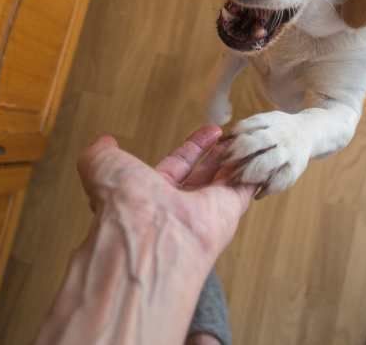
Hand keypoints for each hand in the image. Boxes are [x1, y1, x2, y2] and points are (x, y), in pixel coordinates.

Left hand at [78, 125, 253, 256]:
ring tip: (249, 138)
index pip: (176, 166)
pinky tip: (265, 153)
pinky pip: (247, 187)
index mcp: (149, 194)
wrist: (151, 235)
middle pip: (204, 174)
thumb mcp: (102, 166)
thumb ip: (101, 153)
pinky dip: (256, 170)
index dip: (192, 148)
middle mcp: (178, 205)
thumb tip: (104, 141)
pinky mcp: (230, 212)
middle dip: (218, 154)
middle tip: (232, 135)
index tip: (210, 130)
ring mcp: (205, 209)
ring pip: (226, 180)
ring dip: (237, 159)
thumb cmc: (124, 203)